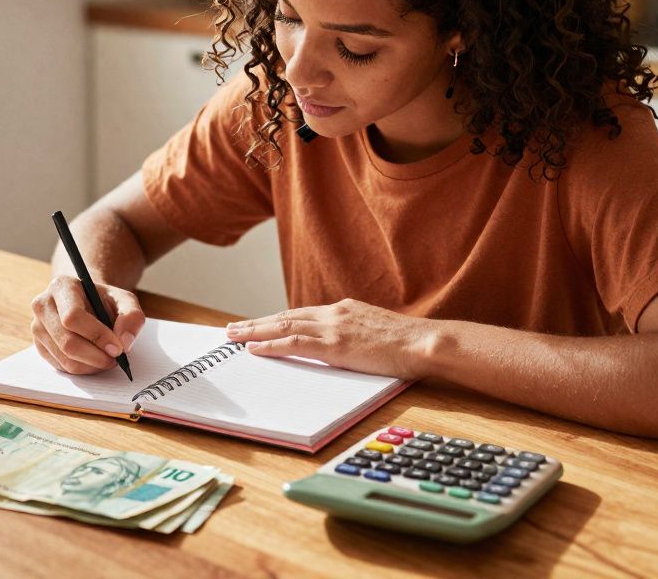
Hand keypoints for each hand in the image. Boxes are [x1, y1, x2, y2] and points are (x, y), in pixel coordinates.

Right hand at [30, 275, 144, 374]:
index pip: (73, 317)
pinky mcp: (39, 346)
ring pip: (65, 359)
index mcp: (61, 286)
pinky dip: (83, 368)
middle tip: (116, 358)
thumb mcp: (125, 300)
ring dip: (92, 365)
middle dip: (96, 356)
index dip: (97, 335)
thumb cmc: (104, 300)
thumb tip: (124, 341)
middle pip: (67, 342)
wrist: (87, 302)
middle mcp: (43, 306)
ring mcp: (37, 327)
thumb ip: (132, 316)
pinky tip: (94, 359)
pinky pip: (62, 367)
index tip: (118, 348)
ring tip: (108, 358)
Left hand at [224, 298, 435, 379]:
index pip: (302, 314)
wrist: (425, 341)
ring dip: (254, 331)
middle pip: (286, 316)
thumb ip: (356, 335)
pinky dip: (271, 345)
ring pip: (283, 326)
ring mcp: (334, 327)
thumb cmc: (409, 344)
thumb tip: (345, 347)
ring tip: (233, 336)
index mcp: (344, 309)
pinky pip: (294, 343)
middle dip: (256, 322)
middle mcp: (335, 313)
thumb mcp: (377, 331)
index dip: (276, 320)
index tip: (258, 324)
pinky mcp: (336, 344)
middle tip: (232, 329)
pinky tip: (255, 349)